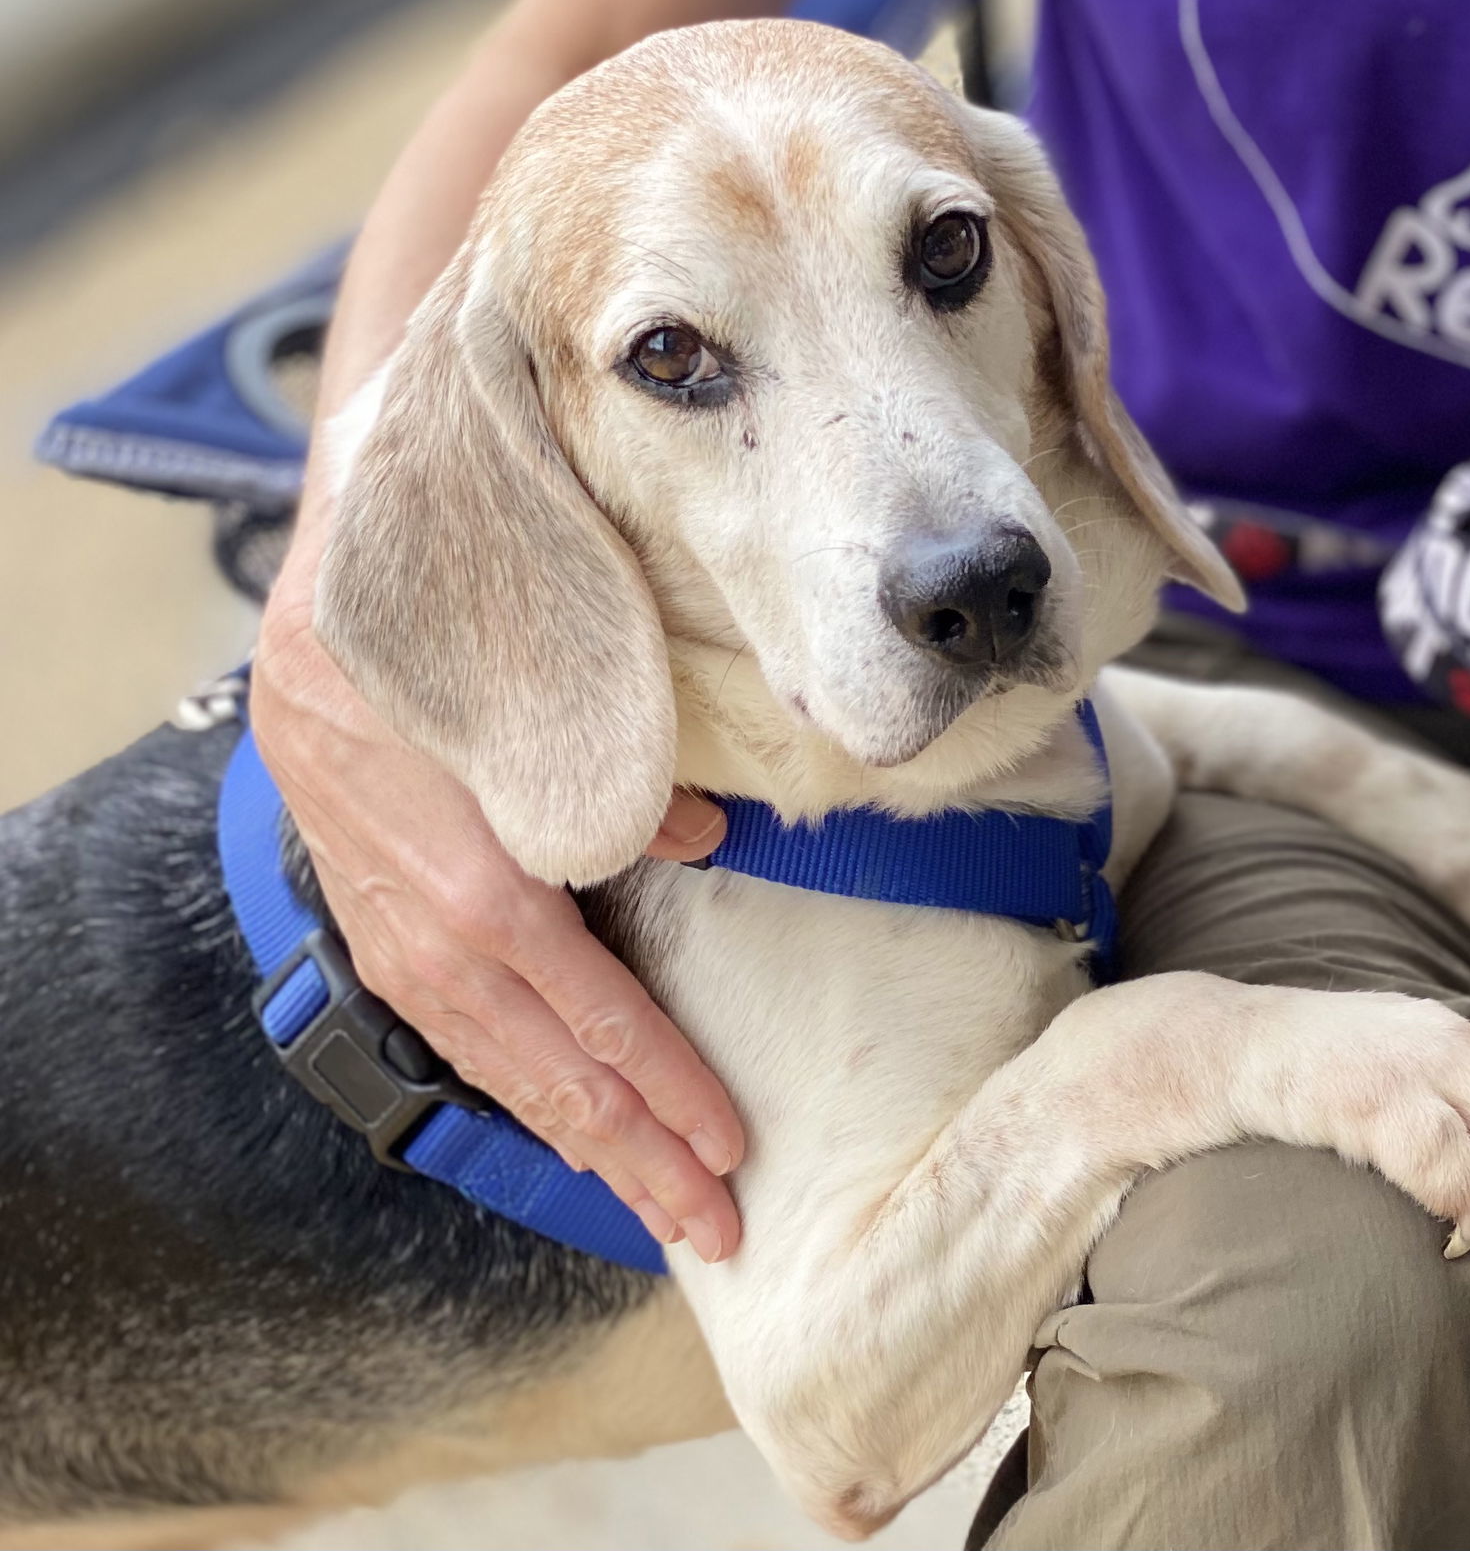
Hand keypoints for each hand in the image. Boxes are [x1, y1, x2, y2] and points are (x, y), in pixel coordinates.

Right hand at [252, 591, 742, 1263]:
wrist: (312, 668)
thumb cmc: (438, 689)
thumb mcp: (547, 730)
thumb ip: (630, 800)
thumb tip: (710, 843)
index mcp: (494, 902)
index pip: (608, 1024)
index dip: (673, 1091)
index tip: (731, 1148)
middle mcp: (449, 957)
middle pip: (567, 1084)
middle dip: (644, 1163)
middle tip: (715, 1228)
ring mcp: (412, 967)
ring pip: (518, 1086)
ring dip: (592, 1152)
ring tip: (655, 1208)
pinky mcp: (391, 960)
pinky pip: (471, 1056)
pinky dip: (529, 1105)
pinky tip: (567, 1136)